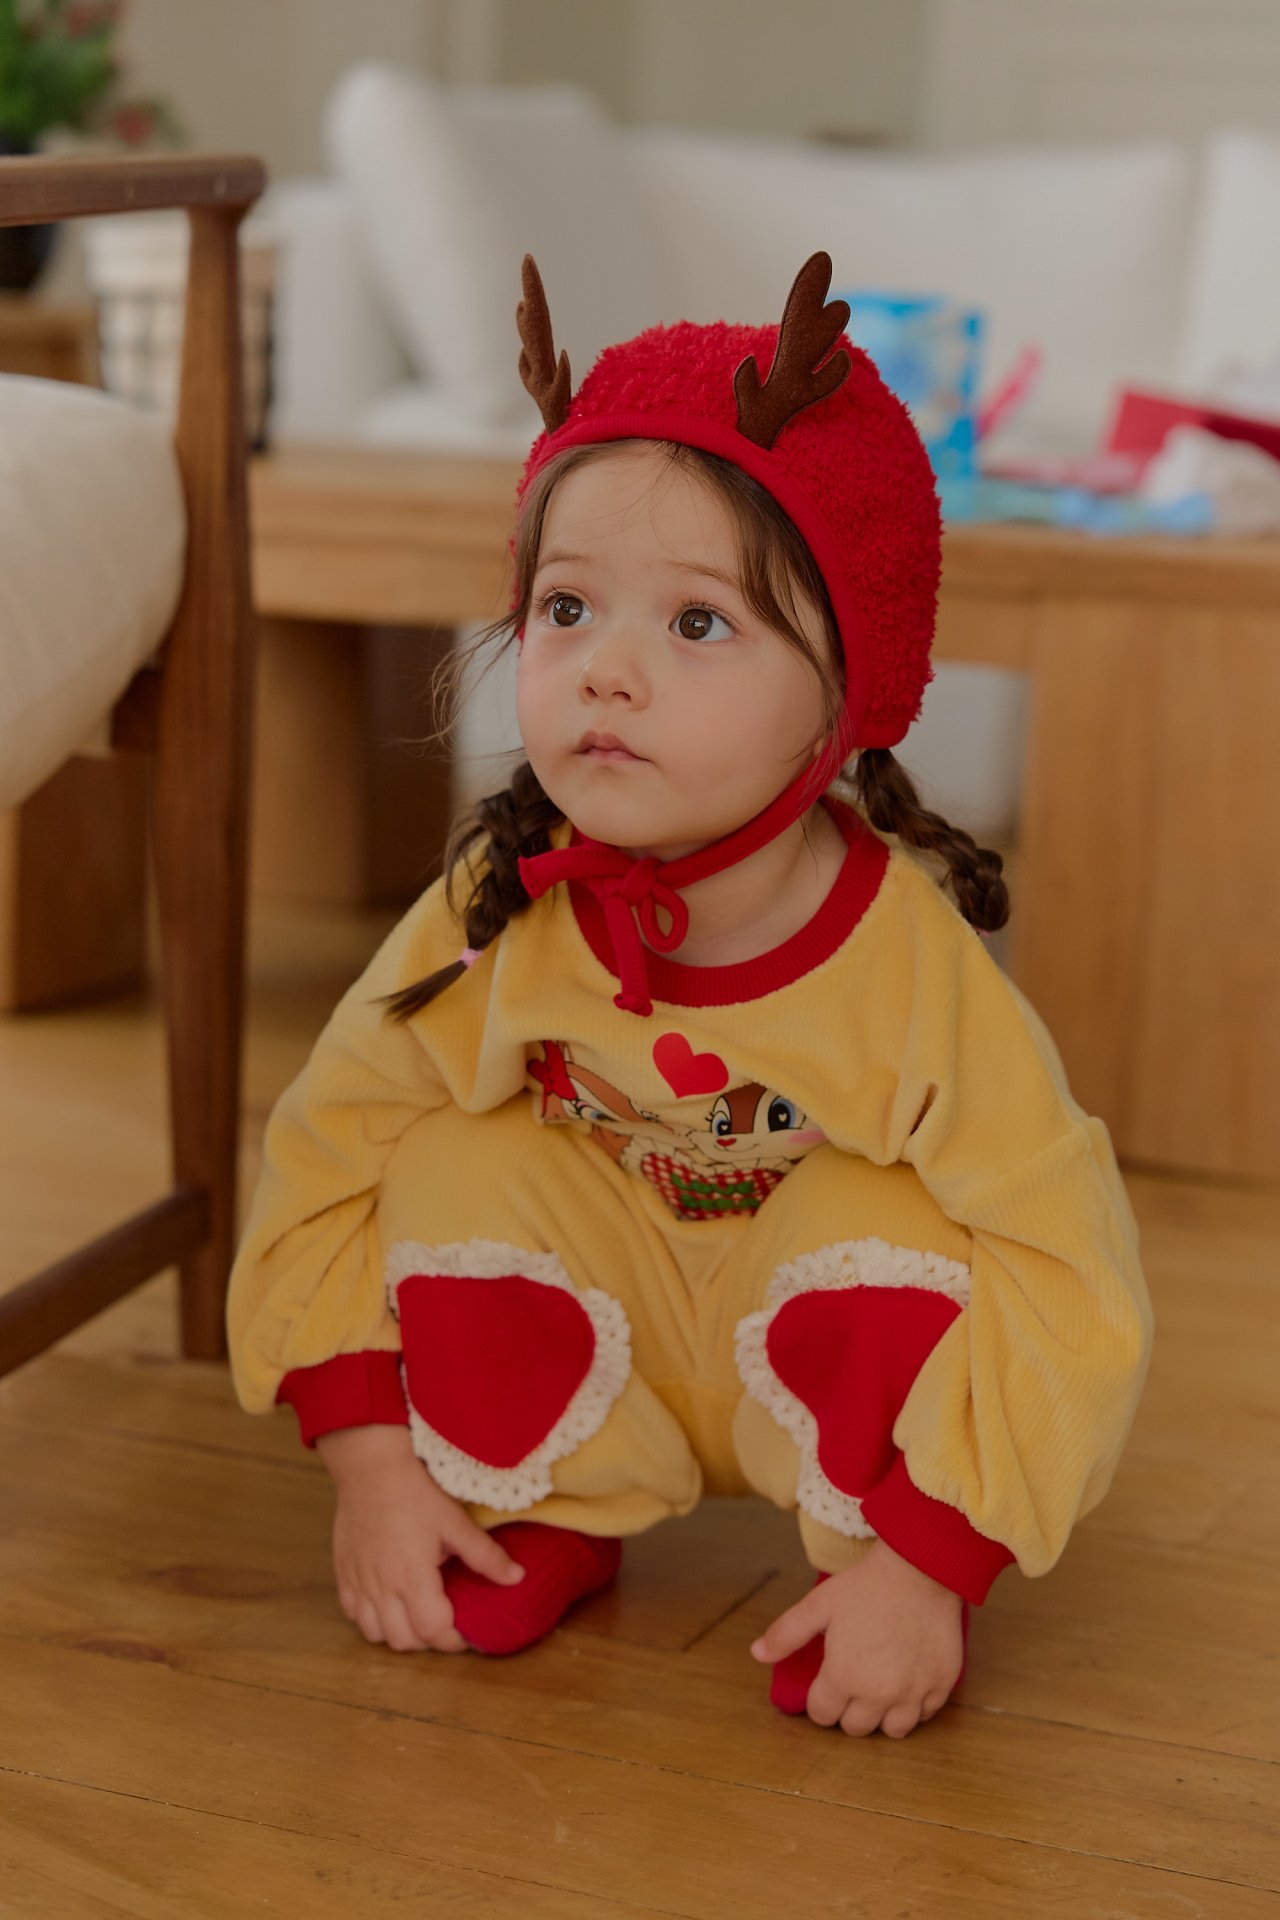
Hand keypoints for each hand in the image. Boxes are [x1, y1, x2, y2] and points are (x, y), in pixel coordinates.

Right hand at [316, 1425, 523, 1651]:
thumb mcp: (455, 1522)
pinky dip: (372, 1617)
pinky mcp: (343, 1572)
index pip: (433, 1630)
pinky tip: (387, 1601)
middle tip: (445, 1623)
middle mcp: (382, 1587)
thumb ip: (486, 1555)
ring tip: (416, 1615)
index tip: (467, 1635)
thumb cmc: (414, 1491)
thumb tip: (517, 1577)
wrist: (370, 1467)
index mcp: (412, 1577)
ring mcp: (359, 1582)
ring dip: (398, 1632)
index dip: (453, 1641)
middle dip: (428, 1641)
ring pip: (375, 1633)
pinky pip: (353, 1613)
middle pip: (403, 1640)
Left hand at [750, 1538, 964, 1736]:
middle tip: (853, 1683)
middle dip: (849, 1710)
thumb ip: (786, 1633)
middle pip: (856, 1728)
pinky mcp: (941, 1686)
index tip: (826, 1682)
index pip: (822, 1715)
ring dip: (883, 1716)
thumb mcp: (818, 1605)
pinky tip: (909, 1681)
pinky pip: (926, 1714)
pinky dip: (916, 1705)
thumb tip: (757, 1654)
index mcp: (842, 1679)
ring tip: (881, 1689)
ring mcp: (913, 1694)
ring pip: (893, 1730)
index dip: (819, 1699)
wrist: (920, 1569)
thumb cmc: (866, 1585)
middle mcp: (878, 1696)